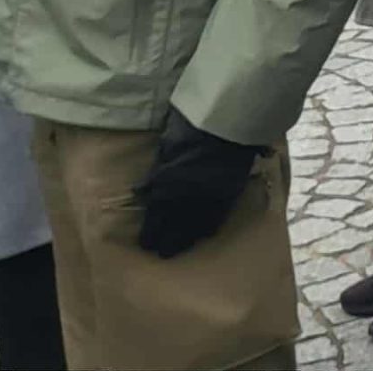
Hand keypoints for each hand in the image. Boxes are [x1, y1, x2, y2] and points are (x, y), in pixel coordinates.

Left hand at [133, 111, 264, 257]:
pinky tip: (207, 233)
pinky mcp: (229, 191)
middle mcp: (187, 196)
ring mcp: (210, 196)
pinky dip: (211, 225)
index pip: (156, 216)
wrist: (225, 120)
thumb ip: (157, 172)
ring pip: (197, 224)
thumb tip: (142, 190)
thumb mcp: (166, 147)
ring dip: (188, 238)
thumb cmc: (189, 127)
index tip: (146, 244)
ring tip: (182, 248)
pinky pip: (219, 214)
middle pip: (175, 226)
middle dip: (167, 241)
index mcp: (168, 185)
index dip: (151, 232)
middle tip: (162, 252)